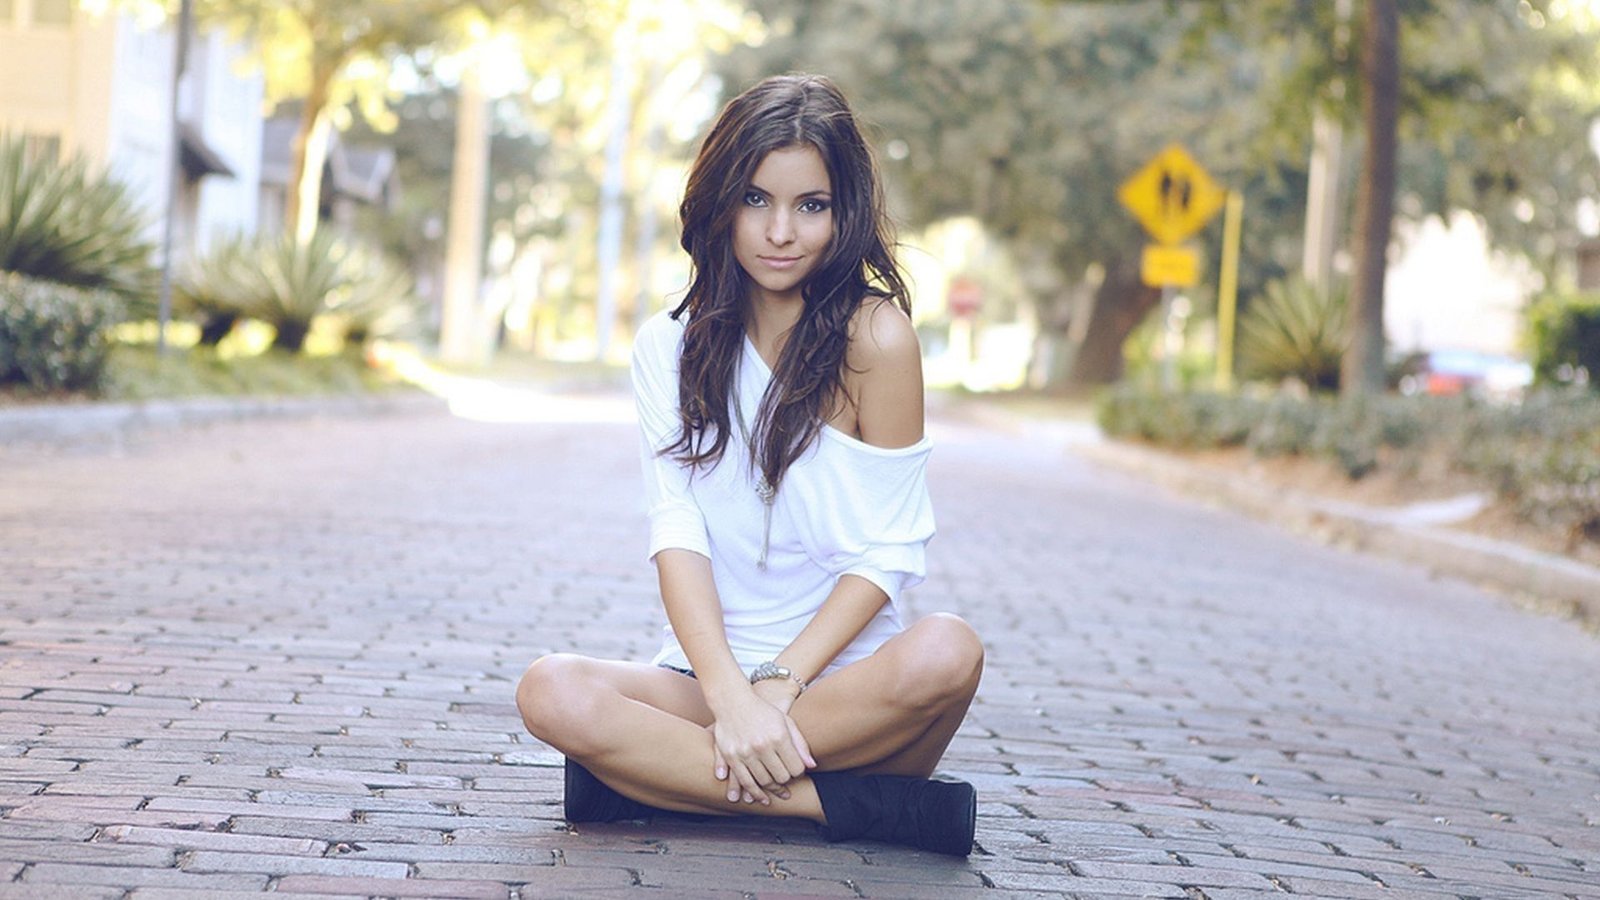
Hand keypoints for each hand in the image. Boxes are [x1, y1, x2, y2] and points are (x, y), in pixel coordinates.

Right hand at [709, 688, 814, 804]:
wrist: (732, 701)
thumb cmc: (763, 711)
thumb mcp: (785, 722)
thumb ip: (800, 744)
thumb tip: (812, 766)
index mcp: (779, 736)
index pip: (796, 768)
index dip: (799, 772)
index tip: (796, 770)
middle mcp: (762, 746)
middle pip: (781, 777)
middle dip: (786, 781)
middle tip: (786, 778)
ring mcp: (745, 752)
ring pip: (764, 782)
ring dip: (772, 789)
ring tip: (777, 790)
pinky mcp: (731, 757)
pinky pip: (745, 782)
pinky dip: (754, 793)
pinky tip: (762, 798)